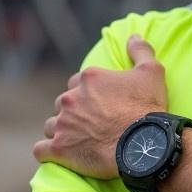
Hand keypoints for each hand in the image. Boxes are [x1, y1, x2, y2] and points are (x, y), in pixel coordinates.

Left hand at [33, 35, 166, 177]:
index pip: (77, 82)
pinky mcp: (59, 149)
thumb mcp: (151, 72)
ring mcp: (63, 124)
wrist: (144, 143)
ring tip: (78, 140)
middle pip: (63, 103)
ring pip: (51, 126)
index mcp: (88, 79)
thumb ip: (140, 51)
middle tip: (91, 123)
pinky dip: (47, 152)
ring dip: (61, 131)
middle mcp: (71, 99)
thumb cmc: (147, 107)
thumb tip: (133, 36)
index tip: (100, 104)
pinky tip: (58, 154)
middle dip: (73, 112)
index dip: (88, 93)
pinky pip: (40, 150)